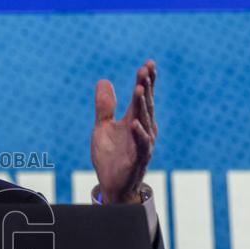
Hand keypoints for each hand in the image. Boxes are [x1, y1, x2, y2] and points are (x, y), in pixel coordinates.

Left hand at [90, 60, 156, 203]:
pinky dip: (138, 134)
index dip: (145, 80)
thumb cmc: (110, 156)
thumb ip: (104, 106)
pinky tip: (134, 123)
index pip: (140, 97)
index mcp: (134, 119)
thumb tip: (103, 81)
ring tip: (140, 87)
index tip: (147, 64)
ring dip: (143, 104)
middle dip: (146, 86)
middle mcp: (142, 129)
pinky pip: (141, 144)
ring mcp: (143, 143)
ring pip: (144, 120)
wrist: (111, 184)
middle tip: (146, 69)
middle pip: (145, 104)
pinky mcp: (139, 158)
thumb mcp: (102, 128)